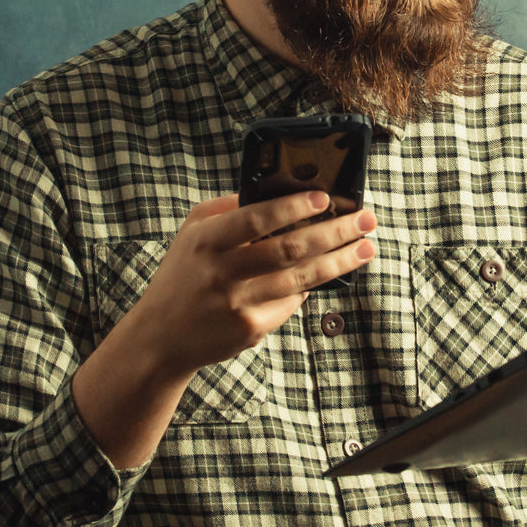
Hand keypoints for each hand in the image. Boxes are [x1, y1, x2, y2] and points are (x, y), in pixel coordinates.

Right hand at [132, 190, 375, 378]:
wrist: (161, 337)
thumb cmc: (184, 274)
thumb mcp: (193, 232)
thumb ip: (228, 209)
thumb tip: (276, 190)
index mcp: (207, 241)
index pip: (255, 220)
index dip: (292, 208)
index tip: (325, 198)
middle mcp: (222, 273)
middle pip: (289, 249)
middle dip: (334, 232)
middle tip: (365, 220)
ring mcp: (237, 305)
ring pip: (300, 280)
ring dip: (339, 262)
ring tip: (365, 247)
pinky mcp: (249, 330)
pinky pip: (290, 304)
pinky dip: (309, 287)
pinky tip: (327, 273)